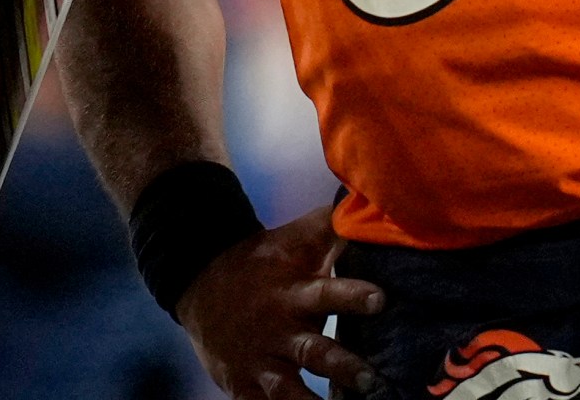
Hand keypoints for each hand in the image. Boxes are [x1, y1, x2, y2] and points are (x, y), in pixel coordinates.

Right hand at [176, 206, 384, 398]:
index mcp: (295, 293)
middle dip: (344, 367)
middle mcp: (279, 330)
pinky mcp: (244, 385)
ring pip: (289, 391)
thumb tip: (373, 200)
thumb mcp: (294, 240)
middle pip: (315, 351)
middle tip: (373, 381)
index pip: (328, 291)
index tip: (380, 299)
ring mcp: (260, 362)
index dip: (353, 295)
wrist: (199, 281)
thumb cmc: (262, 260)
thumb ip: (333, 226)